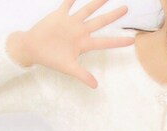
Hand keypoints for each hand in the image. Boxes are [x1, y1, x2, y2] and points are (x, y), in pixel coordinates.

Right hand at [6, 0, 134, 88]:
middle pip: (101, 22)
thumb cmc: (52, 59)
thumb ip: (83, 75)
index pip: (105, 42)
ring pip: (87, 10)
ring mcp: (71, 22)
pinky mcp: (59, 15)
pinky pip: (67, 3)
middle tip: (127, 9)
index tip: (132, 40)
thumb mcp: (69, 68)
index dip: (119, 41)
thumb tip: (96, 86)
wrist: (33, 49)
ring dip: (97, 2)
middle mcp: (81, 31)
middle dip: (114, 16)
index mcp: (84, 44)